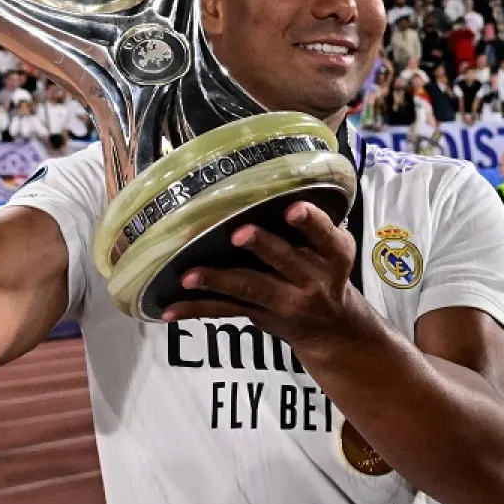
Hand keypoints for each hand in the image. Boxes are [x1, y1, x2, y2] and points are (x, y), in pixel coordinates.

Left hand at [163, 201, 363, 350]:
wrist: (330, 327)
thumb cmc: (325, 270)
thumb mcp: (334, 248)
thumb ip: (313, 225)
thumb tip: (275, 177)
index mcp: (334, 254)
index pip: (325, 235)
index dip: (310, 222)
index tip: (292, 209)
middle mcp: (312, 278)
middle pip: (284, 260)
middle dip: (261, 246)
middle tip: (238, 233)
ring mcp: (285, 301)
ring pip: (249, 287)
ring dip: (218, 280)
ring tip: (190, 276)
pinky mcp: (260, 314)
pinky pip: (225, 310)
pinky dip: (196, 309)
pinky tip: (169, 309)